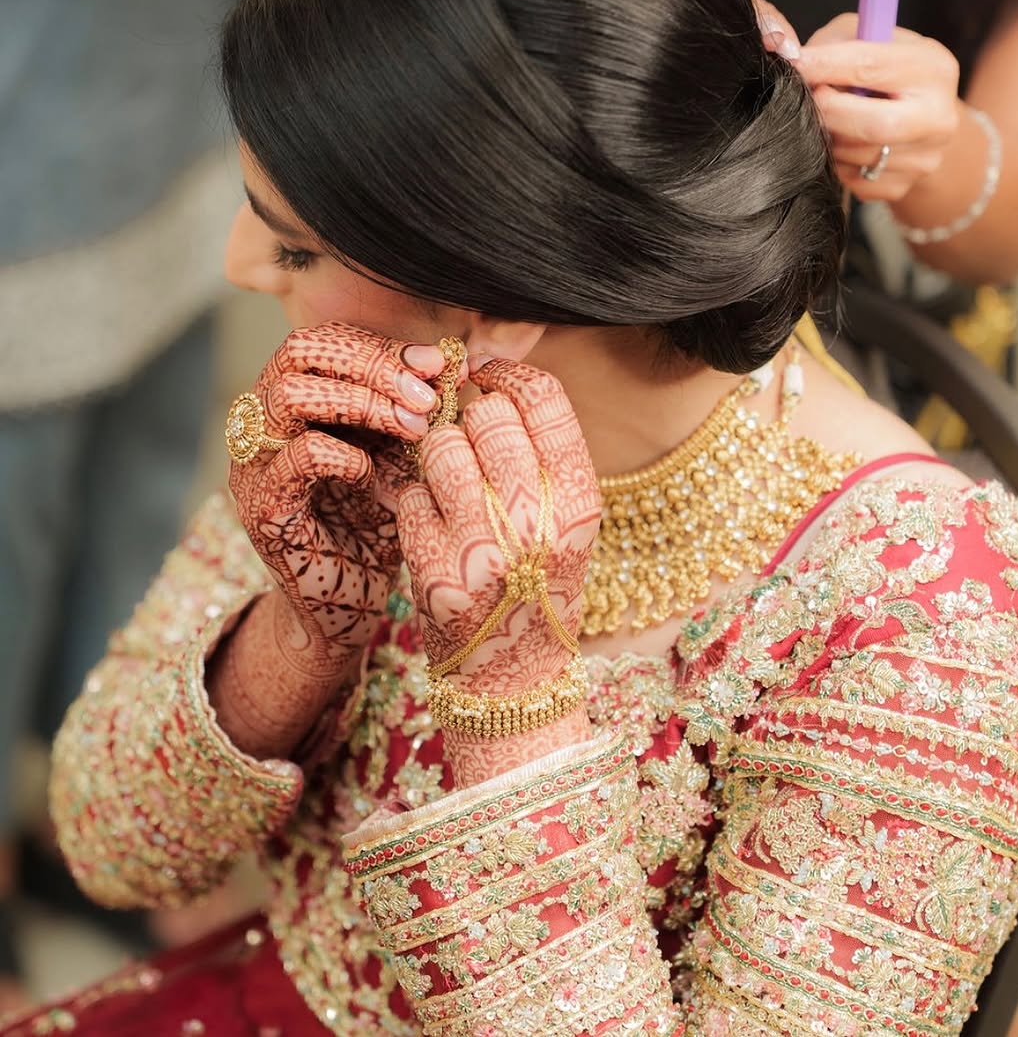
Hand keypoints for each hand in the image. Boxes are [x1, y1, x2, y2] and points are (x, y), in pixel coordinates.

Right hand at [228, 324, 450, 671]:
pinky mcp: (263, 510)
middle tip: (425, 396)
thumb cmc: (376, 520)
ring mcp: (255, 465)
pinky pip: (296, 459)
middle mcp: (264, 423)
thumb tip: (455, 361)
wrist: (350, 602)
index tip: (435, 362)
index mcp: (293, 400)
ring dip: (362, 402)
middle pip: (298, 352)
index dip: (380, 344)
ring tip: (414, 427)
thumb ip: (414, 408)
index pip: (324, 341)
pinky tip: (373, 473)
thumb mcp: (399, 453)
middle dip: (371, 364)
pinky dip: (344, 455)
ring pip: (290, 396)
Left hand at [396, 358, 601, 695]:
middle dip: (472, 419)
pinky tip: (436, 529)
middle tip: (472, 445)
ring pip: (440, 447)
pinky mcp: (434, 571)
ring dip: (439, 456)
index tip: (488, 375)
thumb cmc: (539, 579)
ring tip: (452, 485)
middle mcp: (536, 522)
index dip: (508, 373)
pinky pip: (410, 495)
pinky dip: (417, 504)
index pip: (544, 398)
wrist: (513, 672)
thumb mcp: (565, 517)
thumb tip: (489, 375)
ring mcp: (482, 548)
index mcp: (579, 500)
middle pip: (487, 415)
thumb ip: (542, 451)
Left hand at [795, 13, 961, 201]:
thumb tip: (789, 55)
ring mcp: (925, 158)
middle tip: (809, 99)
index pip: (873, 66)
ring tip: (827, 118)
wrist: (919, 117)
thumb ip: (833, 42)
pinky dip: (837, 161)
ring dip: (829, 136)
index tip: (796, 64)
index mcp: (933, 68)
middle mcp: (938, 117)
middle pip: (873, 125)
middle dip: (829, 112)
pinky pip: (853, 179)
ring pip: (856, 156)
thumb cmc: (883, 70)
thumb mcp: (867, 37)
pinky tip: (842, 141)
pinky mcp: (904, 186)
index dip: (827, 66)